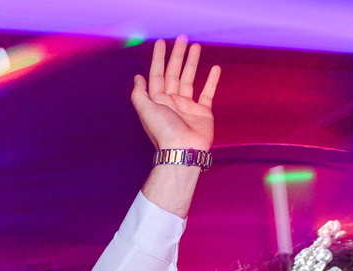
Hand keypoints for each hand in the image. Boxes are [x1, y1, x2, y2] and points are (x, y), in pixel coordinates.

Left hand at [132, 37, 218, 153]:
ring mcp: (187, 106)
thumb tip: (137, 78)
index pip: (158, 73)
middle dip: (178, 55)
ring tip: (197, 46)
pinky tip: (215, 69)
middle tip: (183, 38)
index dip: (159, 58)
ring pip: (189, 79)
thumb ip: (140, 94)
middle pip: (174, 72)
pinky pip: (207, 93)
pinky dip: (212, 81)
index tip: (162, 42)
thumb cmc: (163, 131)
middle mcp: (172, 101)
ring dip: (192, 63)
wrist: (183, 150)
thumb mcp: (146, 110)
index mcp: (158, 100)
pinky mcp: (202, 112)